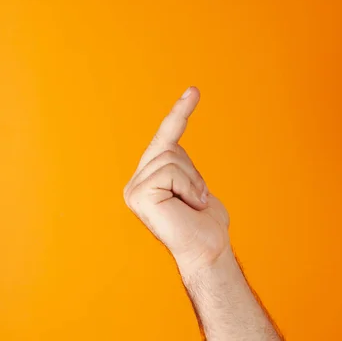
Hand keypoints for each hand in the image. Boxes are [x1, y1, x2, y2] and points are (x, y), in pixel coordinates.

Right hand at [123, 87, 229, 270]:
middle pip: (167, 146)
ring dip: (192, 181)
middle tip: (198, 199)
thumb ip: (178, 164)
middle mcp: (135, 182)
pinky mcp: (138, 195)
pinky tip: (187, 206)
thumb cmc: (204, 222)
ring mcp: (134, 189)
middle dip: (192, 170)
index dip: (178, 113)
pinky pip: (169, 171)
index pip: (164, 138)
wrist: (207, 250)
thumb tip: (171, 144)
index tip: (193, 90)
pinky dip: (188, 186)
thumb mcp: (193, 183)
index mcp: (146, 178)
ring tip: (193, 205)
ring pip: (170, 158)